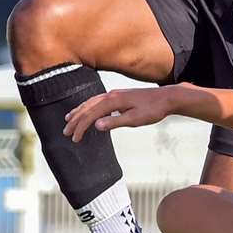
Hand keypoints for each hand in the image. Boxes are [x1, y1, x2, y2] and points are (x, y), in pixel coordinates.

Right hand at [63, 86, 177, 141]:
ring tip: (68, 120)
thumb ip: (115, 122)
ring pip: (91, 102)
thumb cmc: (152, 110)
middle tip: (66, 132)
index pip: (91, 115)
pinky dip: (88, 106)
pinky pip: (98, 101)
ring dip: (79, 112)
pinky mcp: (118, 96)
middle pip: (87, 107)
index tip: (74, 139)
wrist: (166, 98)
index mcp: (113, 101)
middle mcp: (111, 95)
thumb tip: (96, 125)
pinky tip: (87, 111)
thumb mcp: (135, 119)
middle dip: (75, 120)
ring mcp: (114, 94)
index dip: (80, 127)